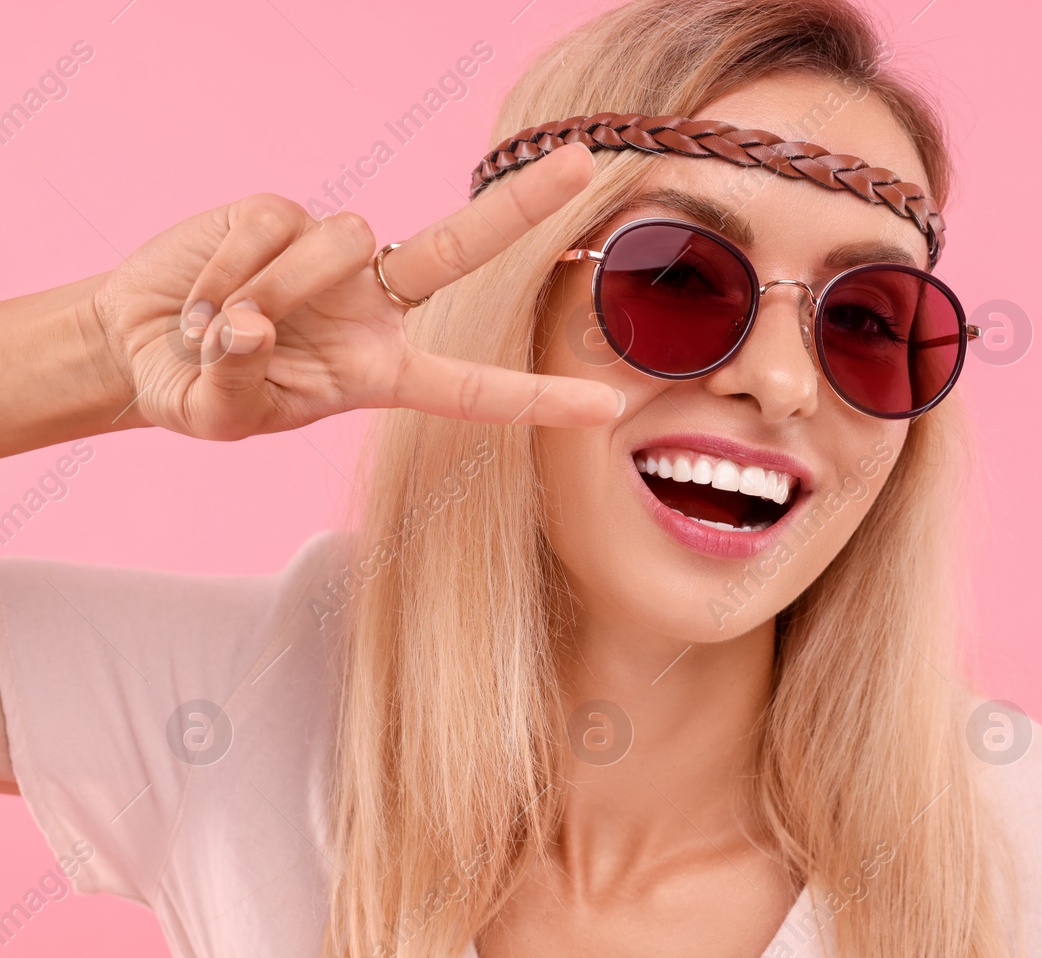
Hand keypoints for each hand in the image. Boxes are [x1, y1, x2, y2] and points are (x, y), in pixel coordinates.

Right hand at [91, 142, 620, 440]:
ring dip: (279, 286)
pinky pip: (275, 224)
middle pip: (461, 248)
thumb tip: (252, 326)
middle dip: (521, 205)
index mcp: (382, 372)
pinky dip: (230, 265)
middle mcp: (375, 306)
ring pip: (346, 238)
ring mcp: (335, 255)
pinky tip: (202, 295)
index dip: (537, 399)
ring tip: (220, 328)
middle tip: (582, 163)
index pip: (471, 388)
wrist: (138, 344)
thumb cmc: (197, 391)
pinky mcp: (282, 213)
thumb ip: (239, 383)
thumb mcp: (216, 413)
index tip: (606, 407)